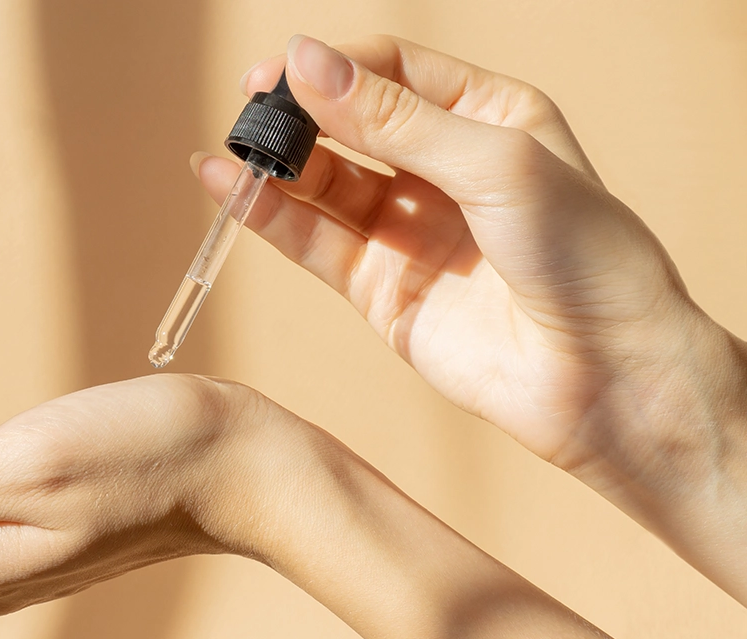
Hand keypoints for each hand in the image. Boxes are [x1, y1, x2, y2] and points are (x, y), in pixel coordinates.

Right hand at [198, 35, 746, 599]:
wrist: (605, 379)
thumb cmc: (584, 257)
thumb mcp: (494, 165)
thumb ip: (394, 121)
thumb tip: (304, 63)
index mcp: (487, 116)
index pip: (390, 69)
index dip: (333, 67)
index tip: (280, 73)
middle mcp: (442, 168)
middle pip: (348, 122)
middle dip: (297, 114)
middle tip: (249, 111)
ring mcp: (407, 230)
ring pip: (324, 182)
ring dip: (276, 165)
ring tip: (231, 151)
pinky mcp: (379, 289)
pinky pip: (313, 242)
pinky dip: (269, 217)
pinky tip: (228, 187)